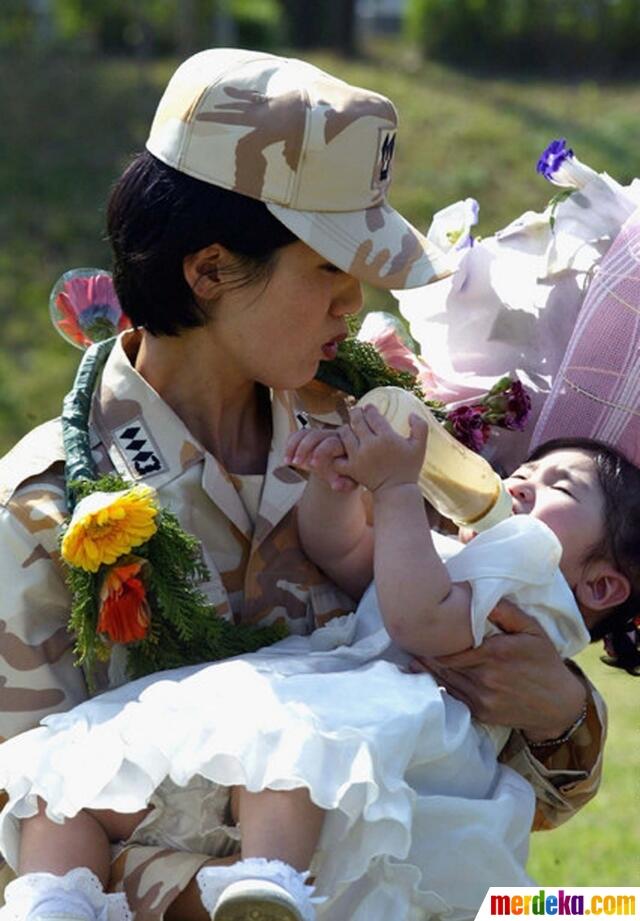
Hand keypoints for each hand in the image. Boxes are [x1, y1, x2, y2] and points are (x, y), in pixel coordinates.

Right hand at [284, 428, 356, 491]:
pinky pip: (296, 435)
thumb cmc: (349, 474)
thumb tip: (336, 486)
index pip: (330, 443)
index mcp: (344, 444)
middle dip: (303, 448)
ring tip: (287, 461)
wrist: (343, 468)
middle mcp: (331, 436)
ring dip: (293, 446)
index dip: (320, 453)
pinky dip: (289, 445)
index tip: (312, 466)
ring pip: (303, 433)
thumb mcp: (351, 480)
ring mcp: (318, 436)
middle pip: (315, 435)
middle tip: (297, 463)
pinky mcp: (308, 438)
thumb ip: (346, 483)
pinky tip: (287, 458)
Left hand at [334, 405, 427, 493]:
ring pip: (344, 434)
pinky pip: (338, 455)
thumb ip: (420, 427)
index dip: (370, 409)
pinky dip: (337, 451)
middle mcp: (370, 445)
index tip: (369, 408)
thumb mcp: (420, 447)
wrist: (396, 491)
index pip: (373, 415)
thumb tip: (411, 414)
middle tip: (357, 412)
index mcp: (387, 438)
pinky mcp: (351, 468)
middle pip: (357, 421)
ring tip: (350, 427)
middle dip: (356, 413)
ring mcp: (358, 457)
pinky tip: (342, 447)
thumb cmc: (409, 468)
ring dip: (346, 428)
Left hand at [408, 599, 586, 739]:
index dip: (434, 638)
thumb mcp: (532, 630)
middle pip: (444, 663)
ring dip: (427, 669)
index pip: (452, 646)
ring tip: (411, 655)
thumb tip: (481, 595)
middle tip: (409, 638)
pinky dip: (439, 685)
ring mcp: (482, 699)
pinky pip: (454, 697)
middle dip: (426, 652)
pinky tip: (426, 675)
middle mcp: (485, 678)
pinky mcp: (481, 713)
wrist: (559, 705)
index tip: (421, 626)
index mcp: (495, 654)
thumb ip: (506, 612)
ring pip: (445, 681)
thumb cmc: (545, 662)